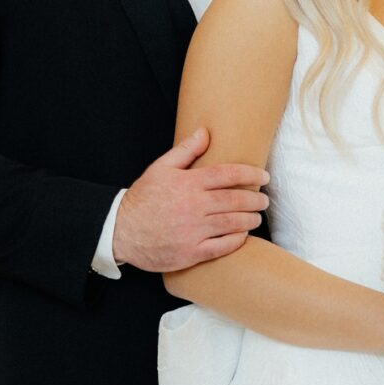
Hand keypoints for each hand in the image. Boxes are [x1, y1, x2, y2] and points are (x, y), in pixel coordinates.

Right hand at [111, 127, 269, 272]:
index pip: (228, 174)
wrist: (119, 230)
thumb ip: (185, 151)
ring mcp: (193, 230)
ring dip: (250, 220)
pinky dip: (237, 240)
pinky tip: (242, 235)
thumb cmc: (142, 199)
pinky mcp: (191, 252)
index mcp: (188, 183)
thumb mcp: (160, 168)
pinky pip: (223, 247)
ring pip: (234, 223)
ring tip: (255, 217)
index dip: (251, 174)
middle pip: (236, 200)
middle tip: (263, 200)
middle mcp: (193, 206)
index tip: (263, 177)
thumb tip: (205, 132)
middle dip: (256, 200)